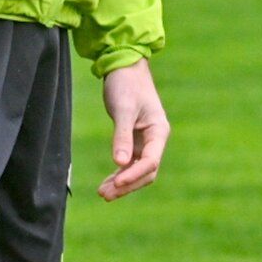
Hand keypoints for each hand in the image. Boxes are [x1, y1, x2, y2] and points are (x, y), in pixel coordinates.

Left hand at [98, 59, 168, 201]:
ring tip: (102, 193)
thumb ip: (122, 136)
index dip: (134, 175)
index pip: (150, 161)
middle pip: (146, 171)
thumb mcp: (123, 109)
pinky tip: (107, 183)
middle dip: (127, 185)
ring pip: (137, 170)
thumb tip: (120, 163)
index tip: (116, 183)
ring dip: (122, 183)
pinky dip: (119, 173)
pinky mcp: (134, 140)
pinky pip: (129, 163)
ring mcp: (145, 141)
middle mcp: (155, 139)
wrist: (124, 66)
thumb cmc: (126, 84)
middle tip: (105, 195)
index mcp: (159, 131)